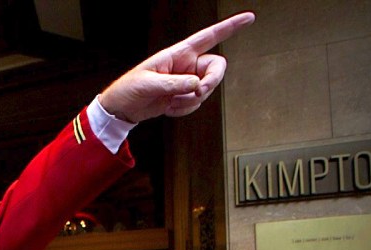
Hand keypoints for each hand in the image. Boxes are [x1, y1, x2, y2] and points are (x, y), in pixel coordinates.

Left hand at [98, 12, 254, 122]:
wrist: (122, 109)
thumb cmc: (130, 88)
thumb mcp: (149, 84)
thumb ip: (174, 83)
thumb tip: (197, 86)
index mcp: (179, 53)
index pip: (209, 37)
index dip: (230, 27)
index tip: (249, 18)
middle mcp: (187, 65)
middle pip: (216, 68)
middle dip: (212, 82)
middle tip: (199, 92)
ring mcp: (187, 82)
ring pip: (206, 90)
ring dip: (190, 101)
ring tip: (168, 103)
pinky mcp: (184, 97)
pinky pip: (196, 104)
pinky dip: (184, 110)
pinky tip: (168, 108)